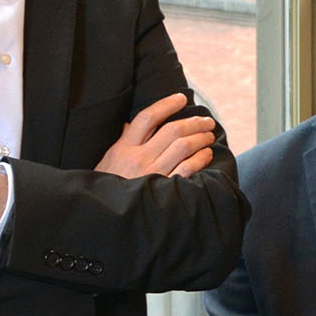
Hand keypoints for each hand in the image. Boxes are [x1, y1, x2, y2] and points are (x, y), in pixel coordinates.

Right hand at [94, 93, 215, 178]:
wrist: (106, 217)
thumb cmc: (107, 187)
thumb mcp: (107, 162)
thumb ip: (122, 142)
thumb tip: (130, 124)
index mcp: (123, 148)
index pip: (148, 117)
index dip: (166, 104)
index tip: (182, 98)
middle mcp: (139, 158)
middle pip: (172, 130)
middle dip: (194, 122)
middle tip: (206, 121)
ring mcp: (153, 174)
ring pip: (184, 146)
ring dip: (200, 138)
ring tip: (209, 135)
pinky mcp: (164, 190)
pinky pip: (188, 169)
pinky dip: (201, 158)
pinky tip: (206, 154)